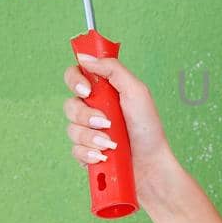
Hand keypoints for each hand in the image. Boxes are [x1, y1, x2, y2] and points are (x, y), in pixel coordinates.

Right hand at [62, 53, 175, 199]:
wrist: (151, 165)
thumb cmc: (147, 128)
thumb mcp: (136, 92)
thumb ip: (112, 70)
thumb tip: (85, 57)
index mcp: (103, 91)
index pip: (75, 76)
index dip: (75, 80)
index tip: (87, 91)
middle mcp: (93, 109)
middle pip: (70, 105)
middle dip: (86, 116)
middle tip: (107, 123)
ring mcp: (88, 132)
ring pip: (71, 129)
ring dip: (92, 137)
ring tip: (111, 145)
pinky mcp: (86, 152)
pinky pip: (74, 150)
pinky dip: (89, 154)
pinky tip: (104, 157)